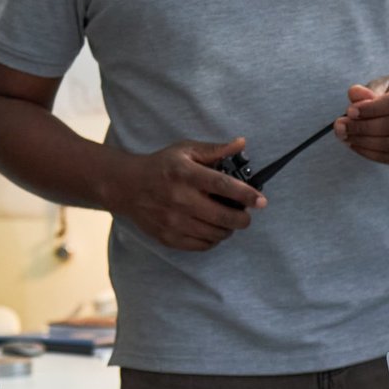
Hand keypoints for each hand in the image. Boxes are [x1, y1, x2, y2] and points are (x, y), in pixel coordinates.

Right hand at [104, 137, 262, 251]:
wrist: (128, 186)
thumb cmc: (161, 166)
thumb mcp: (186, 150)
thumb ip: (215, 150)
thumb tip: (241, 143)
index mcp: (186, 174)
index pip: (223, 186)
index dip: (247, 195)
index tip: (261, 201)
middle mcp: (180, 199)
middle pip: (223, 216)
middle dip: (242, 218)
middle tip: (245, 215)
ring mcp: (173, 220)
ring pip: (215, 234)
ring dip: (227, 229)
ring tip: (226, 221)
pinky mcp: (168, 236)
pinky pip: (201, 245)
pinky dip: (212, 239)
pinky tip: (211, 229)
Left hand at [335, 74, 388, 165]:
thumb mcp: (384, 84)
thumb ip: (368, 90)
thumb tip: (354, 95)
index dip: (371, 108)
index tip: (349, 111)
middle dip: (363, 127)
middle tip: (341, 126)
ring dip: (364, 142)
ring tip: (345, 136)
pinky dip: (370, 154)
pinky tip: (355, 145)